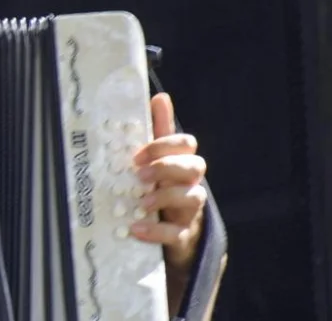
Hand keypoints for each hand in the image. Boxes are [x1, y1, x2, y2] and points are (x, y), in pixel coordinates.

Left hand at [131, 93, 206, 275]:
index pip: (187, 143)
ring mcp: (190, 209)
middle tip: (138, 175)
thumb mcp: (155, 159)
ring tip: (140, 203)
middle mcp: (191, 182)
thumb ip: (157, 131)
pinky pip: (178, 233)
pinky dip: (157, 231)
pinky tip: (136, 229)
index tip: (136, 155)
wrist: (167, 231)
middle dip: (166, 168)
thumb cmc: (160, 186)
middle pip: (195, 166)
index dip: (164, 146)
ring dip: (166, 197)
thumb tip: (160, 97)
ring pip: (193, 197)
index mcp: (182, 161)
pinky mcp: (184, 234)